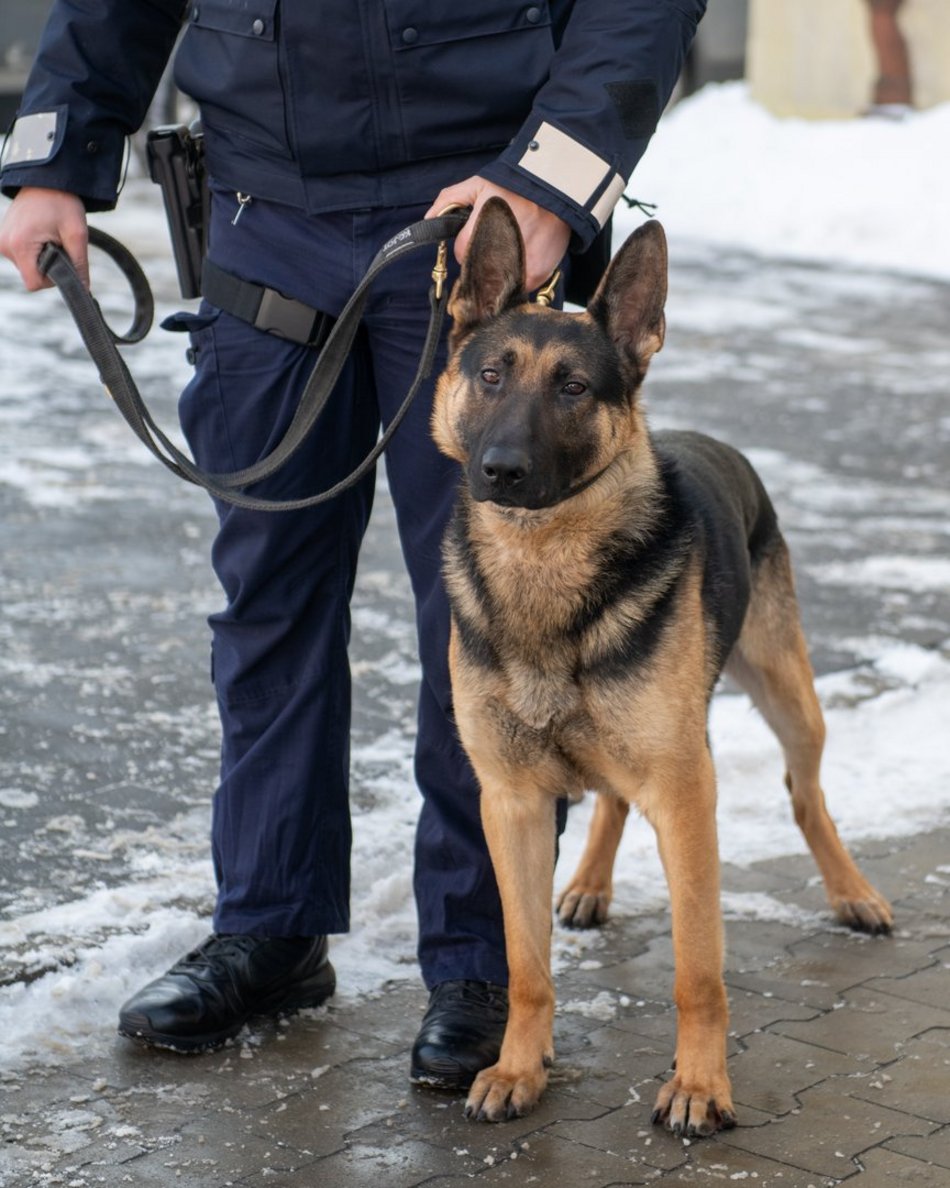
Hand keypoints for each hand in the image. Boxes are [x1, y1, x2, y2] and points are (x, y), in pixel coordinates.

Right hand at [0, 187, 88, 290]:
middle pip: (31, 276)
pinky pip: (22, 257)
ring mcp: (2, 241)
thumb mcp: (77, 233)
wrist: (44, 178)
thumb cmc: (60, 201)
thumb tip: (83, 288)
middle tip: (57, 243)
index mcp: (19, 245)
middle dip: (48, 267)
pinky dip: (34, 252)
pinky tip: (41, 235)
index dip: (52, 280)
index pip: (35, 283)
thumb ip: (80, 264)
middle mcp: (5, 245)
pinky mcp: (3, 237)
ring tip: (49, 235)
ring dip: (41, 258)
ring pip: (27, 267)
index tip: (63, 262)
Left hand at [427, 178, 569, 292]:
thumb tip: (429, 219)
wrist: (559, 191)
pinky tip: (526, 254)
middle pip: (478, 271)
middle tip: (496, 239)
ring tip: (512, 245)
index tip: (478, 233)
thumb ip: (450, 199)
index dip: (467, 243)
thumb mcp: (480, 184)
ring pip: (498, 282)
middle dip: (482, 258)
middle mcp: (499, 255)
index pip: (461, 254)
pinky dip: (519, 275)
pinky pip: (520, 286)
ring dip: (500, 270)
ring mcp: (520, 268)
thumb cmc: (517, 186)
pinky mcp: (537, 276)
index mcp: (481, 232)